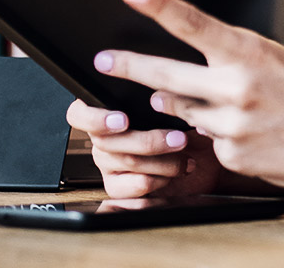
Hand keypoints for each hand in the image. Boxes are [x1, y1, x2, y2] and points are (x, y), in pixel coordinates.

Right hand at [64, 99, 221, 199]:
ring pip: (126, 162)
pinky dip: (157, 181)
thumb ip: (165, 98)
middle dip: (149, 141)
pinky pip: (130, 186)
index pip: (79, 114)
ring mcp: (109, 164)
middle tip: (179, 139)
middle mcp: (103, 138)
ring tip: (185, 158)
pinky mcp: (119, 187)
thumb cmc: (190, 126)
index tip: (122, 120)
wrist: (205, 157)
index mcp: (107, 110)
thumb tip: (162, 96)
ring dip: (162, 161)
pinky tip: (172, 175)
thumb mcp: (179, 105)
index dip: (94, 118)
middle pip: (107, 142)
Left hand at [94, 0, 283, 193]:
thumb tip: (168, 91)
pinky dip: (221, 137)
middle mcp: (237, 87)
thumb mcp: (272, 61)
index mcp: (249, 53)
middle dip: (130, 67)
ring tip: (240, 109)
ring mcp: (233, 125)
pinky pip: (208, 142)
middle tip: (104, 60)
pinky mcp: (233, 156)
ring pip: (187, 114)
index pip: (194, 24)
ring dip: (196, 111)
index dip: (158, 5)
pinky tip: (254, 135)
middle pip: (166, 78)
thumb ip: (224, 66)